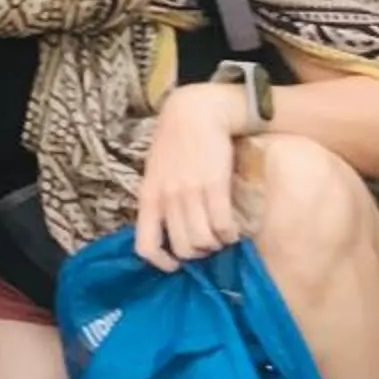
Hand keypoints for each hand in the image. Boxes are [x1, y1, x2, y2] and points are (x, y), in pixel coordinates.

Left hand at [134, 83, 246, 270]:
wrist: (195, 112)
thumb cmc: (175, 142)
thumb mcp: (156, 171)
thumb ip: (160, 197)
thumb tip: (168, 227)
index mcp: (148, 197)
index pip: (145, 245)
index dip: (160, 263)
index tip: (174, 265)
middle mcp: (167, 199)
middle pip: (183, 248)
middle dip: (198, 252)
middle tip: (208, 243)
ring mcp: (189, 193)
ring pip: (204, 241)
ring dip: (217, 244)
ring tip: (222, 235)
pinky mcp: (214, 186)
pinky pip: (223, 225)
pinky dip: (231, 233)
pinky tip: (233, 228)